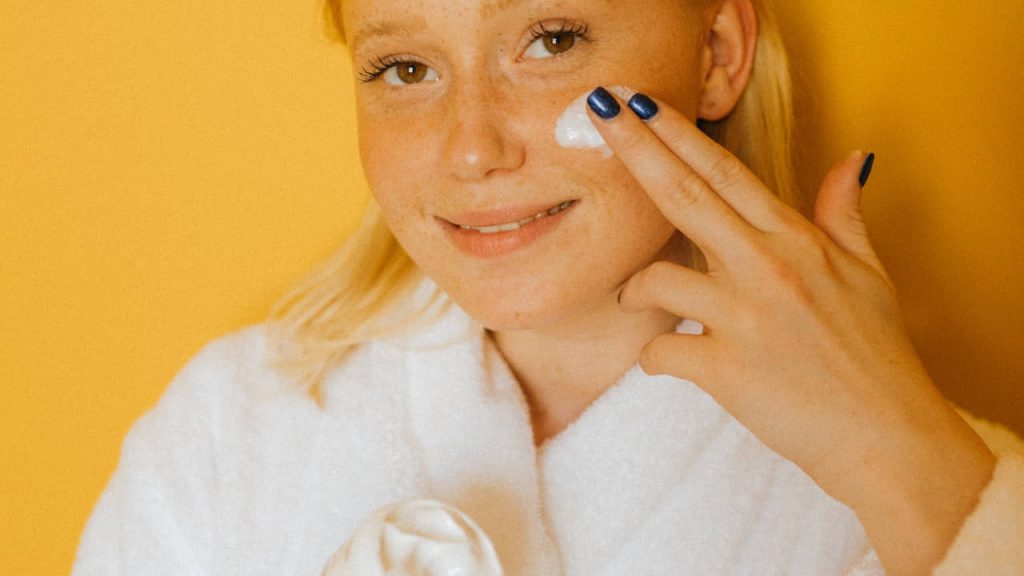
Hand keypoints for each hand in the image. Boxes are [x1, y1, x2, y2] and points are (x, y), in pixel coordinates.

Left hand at [590, 88, 994, 575]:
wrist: (887, 436)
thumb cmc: (877, 356)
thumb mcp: (870, 274)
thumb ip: (845, 214)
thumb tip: (853, 161)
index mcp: (796, 240)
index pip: (726, 172)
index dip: (679, 134)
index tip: (641, 103)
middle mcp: (767, 267)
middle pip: (686, 195)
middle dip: (636, 150)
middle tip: (599, 113)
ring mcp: (745, 317)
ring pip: (657, 279)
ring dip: (634, 290)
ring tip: (636, 301)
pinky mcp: (726, 370)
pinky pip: (660, 351)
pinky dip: (654, 357)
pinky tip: (666, 362)